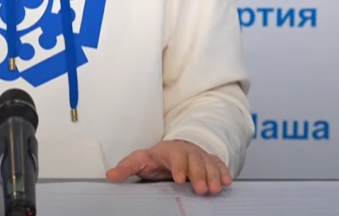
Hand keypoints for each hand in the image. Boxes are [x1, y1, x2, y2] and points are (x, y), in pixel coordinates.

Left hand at [106, 140, 232, 194]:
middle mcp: (187, 152)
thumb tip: (110, 175)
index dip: (179, 166)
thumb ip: (126, 168)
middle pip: (195, 161)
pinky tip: (228, 182)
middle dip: (199, 174)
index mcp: (169, 150)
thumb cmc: (156, 158)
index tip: (179, 179)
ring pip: (209, 164)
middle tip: (202, 189)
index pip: (175, 157)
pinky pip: (219, 165)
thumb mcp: (140, 160)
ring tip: (216, 189)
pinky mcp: (210, 162)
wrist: (175, 150)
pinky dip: (224, 173)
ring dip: (214, 176)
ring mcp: (200, 156)